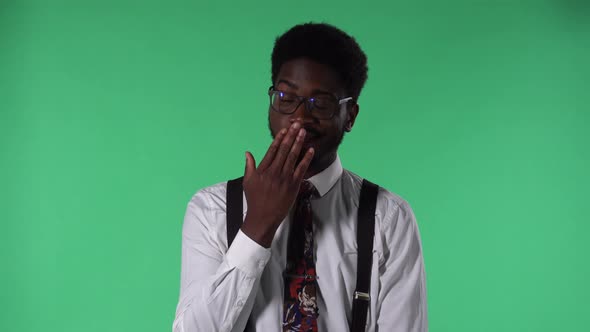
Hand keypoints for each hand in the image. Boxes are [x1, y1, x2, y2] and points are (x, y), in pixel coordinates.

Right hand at [240, 121, 314, 247]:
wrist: (263, 217)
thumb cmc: (254, 200)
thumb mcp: (248, 182)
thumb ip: (249, 166)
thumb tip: (247, 152)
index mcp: (263, 169)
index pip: (272, 150)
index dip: (279, 138)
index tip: (284, 130)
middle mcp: (274, 171)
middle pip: (284, 150)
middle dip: (291, 136)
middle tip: (297, 125)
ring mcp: (284, 178)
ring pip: (293, 156)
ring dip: (299, 143)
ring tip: (303, 132)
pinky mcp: (293, 185)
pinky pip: (301, 169)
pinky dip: (306, 159)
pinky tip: (310, 150)